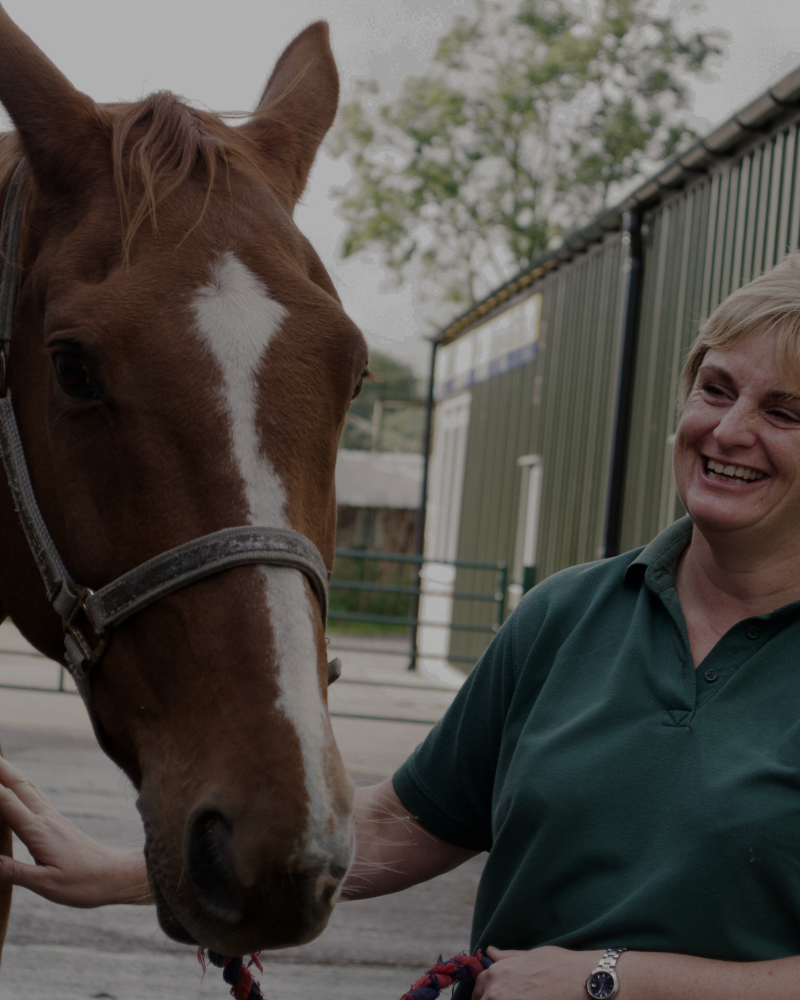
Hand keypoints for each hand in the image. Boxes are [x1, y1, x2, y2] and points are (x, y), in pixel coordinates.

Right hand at [0, 755, 150, 906]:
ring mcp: (53, 818)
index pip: (8, 803)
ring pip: (29, 787)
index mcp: (40, 832)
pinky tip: (19, 784)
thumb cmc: (83, 883)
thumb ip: (16, 873)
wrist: (113, 875)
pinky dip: (22, 785)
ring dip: (12, 772)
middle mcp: (46, 819)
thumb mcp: (47, 885)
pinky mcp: (58, 822)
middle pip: (20, 786)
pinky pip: (36, 796)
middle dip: (1, 769)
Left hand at [473, 945, 602, 999]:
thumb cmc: (558, 966)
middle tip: (515, 999)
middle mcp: (495, 994)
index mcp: (496, 974)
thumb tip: (490, 952)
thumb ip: (507, 958)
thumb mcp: (530, 956)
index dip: (487, 995)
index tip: (498, 997)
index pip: (478, 992)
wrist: (583, 981)